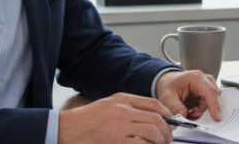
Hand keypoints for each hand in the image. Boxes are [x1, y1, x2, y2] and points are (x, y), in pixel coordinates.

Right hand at [57, 93, 173, 143]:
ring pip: (153, 132)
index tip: (171, 121)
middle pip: (156, 119)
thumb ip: (128, 107)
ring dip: (161, 140)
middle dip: (167, 131)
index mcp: (122, 100)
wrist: (67, 129)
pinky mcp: (117, 143)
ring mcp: (120, 128)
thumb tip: (151, 116)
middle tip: (168, 138)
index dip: (167, 114)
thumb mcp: (108, 104)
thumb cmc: (86, 120)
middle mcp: (123, 111)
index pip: (153, 104)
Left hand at [155, 70, 221, 120]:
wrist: (168, 83)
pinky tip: (190, 110)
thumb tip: (185, 116)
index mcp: (197, 78)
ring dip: (200, 113)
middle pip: (213, 101)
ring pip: (210, 106)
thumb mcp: (167, 97)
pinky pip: (208, 108)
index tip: (217, 118)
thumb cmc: (169, 86)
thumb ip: (175, 107)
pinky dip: (199, 113)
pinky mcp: (208, 95)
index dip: (215, 106)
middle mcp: (206, 81)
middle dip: (203, 112)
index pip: (210, 92)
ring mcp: (208, 88)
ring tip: (187, 111)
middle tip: (190, 116)